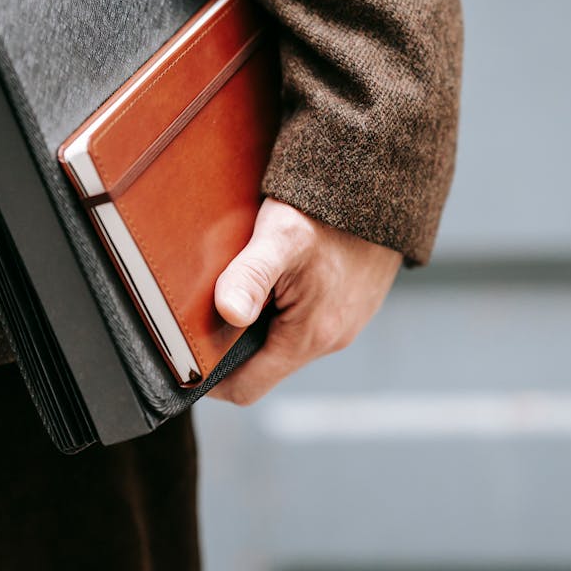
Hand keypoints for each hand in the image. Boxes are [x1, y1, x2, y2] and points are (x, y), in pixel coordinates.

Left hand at [209, 198, 401, 404]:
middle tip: (205, 314)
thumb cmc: (327, 210)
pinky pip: (307, 321)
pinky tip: (276, 276)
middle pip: (266, 366)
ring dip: (260, 325)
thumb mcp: (279, 236)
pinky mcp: (352, 305)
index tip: (189, 358)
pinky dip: (284, 308)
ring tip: (241, 289)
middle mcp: (332, 338)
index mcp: (311, 336)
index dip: (213, 380)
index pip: (248, 387)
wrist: (382, 183)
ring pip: (286, 342)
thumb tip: (229, 313)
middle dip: (234, 348)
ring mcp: (345, 323)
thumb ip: (251, 276)